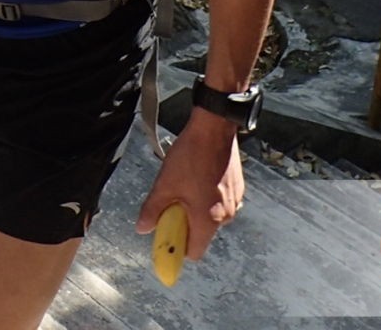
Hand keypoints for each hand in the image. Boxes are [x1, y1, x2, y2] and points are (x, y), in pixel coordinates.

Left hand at [137, 110, 243, 260]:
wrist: (214, 128)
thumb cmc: (191, 156)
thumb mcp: (164, 185)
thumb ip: (153, 210)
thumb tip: (142, 228)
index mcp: (208, 220)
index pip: (194, 252)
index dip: (177, 247)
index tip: (165, 236)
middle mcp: (226, 216)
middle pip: (201, 233)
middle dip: (184, 223)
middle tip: (171, 202)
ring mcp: (234, 201)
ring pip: (209, 216)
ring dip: (194, 208)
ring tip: (184, 185)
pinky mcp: (237, 188)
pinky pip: (218, 202)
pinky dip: (206, 197)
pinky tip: (196, 176)